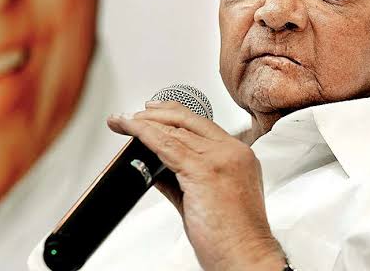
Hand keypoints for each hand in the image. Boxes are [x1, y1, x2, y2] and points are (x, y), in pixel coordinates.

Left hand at [107, 101, 285, 270]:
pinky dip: (144, 133)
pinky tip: (131, 129)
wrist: (247, 259)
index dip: (174, 114)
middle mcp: (233, 152)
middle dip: (155, 113)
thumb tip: (156, 168)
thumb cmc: (233, 238)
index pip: (202, 125)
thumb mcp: (207, 199)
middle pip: (188, 120)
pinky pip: (167, 144)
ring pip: (175, 130)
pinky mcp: (204, 171)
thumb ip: (182, 180)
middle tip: (131, 115)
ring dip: (143, 122)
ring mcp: (220, 159)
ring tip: (122, 122)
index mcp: (239, 156)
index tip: (153, 112)